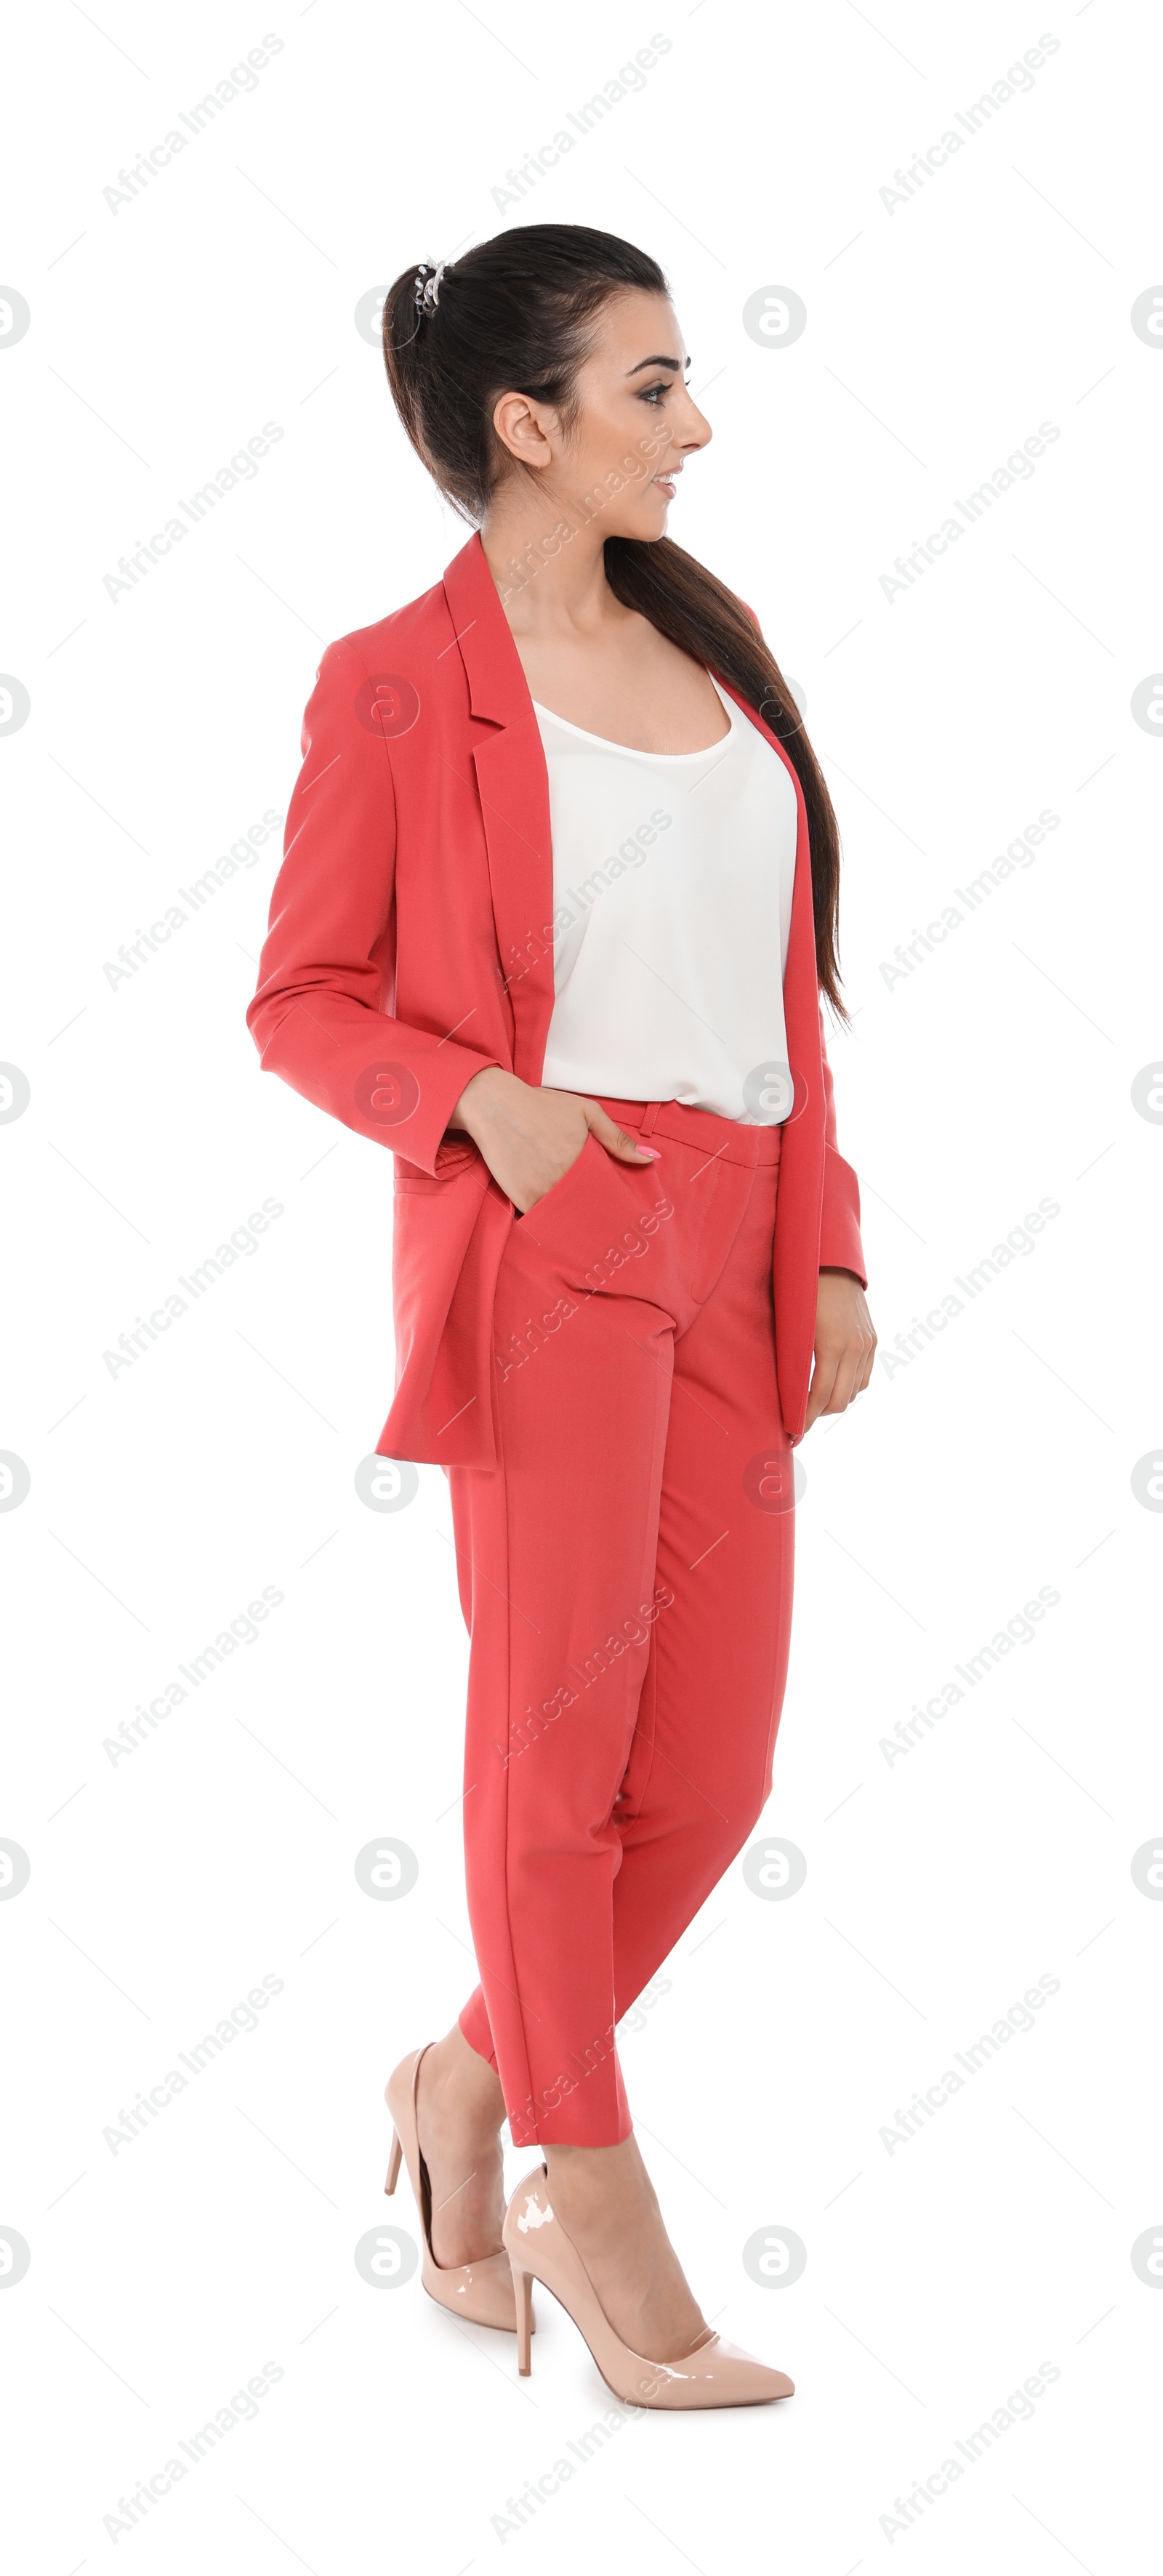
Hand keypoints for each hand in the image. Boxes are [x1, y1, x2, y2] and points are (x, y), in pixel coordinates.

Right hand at [447, 1068, 659, 1212]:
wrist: (494, 1106)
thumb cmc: (541, 1106)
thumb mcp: (586, 1112)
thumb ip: (617, 1138)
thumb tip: (650, 1158)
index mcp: (584, 1160)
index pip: (607, 1192)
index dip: (612, 1201)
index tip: (618, 1210)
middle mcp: (564, 1179)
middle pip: (589, 1207)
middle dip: (595, 1213)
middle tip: (604, 1222)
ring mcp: (542, 1191)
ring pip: (567, 1216)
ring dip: (574, 1219)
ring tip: (583, 1224)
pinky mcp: (521, 1199)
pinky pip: (541, 1218)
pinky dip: (550, 1220)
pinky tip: (557, 1219)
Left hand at [802, 1268, 875, 1431]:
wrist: (831, 1260)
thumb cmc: (801, 1289)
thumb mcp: (792, 1323)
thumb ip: (792, 1356)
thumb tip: (783, 1390)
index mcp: (830, 1343)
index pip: (818, 1395)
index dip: (804, 1417)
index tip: (792, 1431)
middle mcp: (854, 1346)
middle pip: (838, 1400)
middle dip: (817, 1416)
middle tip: (799, 1423)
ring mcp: (866, 1343)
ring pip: (853, 1392)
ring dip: (833, 1403)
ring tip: (813, 1407)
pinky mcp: (872, 1339)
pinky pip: (864, 1377)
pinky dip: (849, 1389)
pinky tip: (832, 1389)